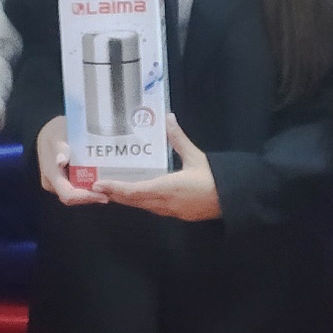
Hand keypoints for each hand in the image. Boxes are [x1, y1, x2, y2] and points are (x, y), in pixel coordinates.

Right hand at [33, 115, 106, 206]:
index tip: (104, 195)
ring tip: (111, 185)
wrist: (49, 132)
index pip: (68, 194)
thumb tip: (60, 161)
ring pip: (78, 194)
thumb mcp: (59, 134)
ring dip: (93, 192)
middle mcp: (52, 183)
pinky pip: (78, 188)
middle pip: (75, 198)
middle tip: (112, 190)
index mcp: (50, 174)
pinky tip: (103, 179)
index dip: (86, 198)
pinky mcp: (64, 182)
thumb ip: (60, 148)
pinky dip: (90, 185)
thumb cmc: (56, 131)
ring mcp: (57, 184)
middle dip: (93, 196)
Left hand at [95, 117, 221, 221]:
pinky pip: (154, 208)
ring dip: (127, 199)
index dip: (115, 188)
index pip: (134, 191)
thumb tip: (168, 118)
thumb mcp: (195, 156)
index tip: (99, 184)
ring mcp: (171, 211)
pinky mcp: (177, 214)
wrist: (234, 200)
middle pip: (134, 201)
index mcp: (167, 188)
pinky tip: (137, 195)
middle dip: (116, 194)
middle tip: (98, 187)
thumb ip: (178, 138)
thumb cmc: (214, 178)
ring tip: (112, 190)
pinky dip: (141, 201)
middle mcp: (165, 203)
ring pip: (143, 206)